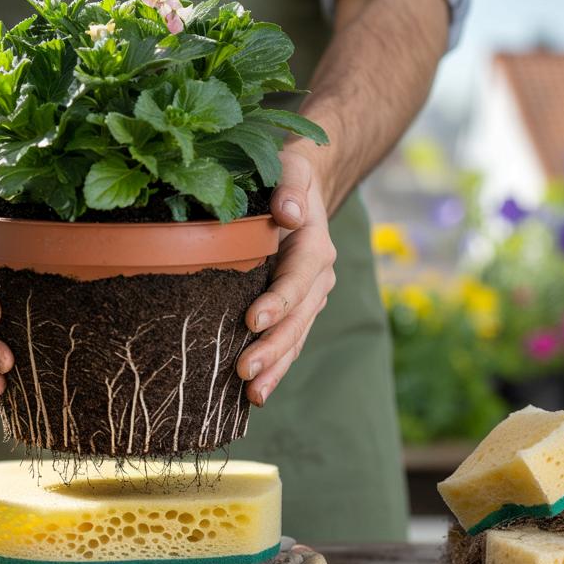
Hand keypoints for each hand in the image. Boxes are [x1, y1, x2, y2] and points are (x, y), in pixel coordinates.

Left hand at [236, 149, 337, 405]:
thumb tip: (289, 212)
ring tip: (253, 393)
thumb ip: (290, 184)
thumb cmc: (288, 175)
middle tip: (245, 370)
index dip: (279, 300)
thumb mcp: (291, 166)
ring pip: (295, 338)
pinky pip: (289, 343)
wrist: (303, 188)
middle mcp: (318, 277)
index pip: (298, 278)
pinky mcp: (297, 311)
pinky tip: (254, 396)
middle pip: (298, 318)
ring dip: (275, 367)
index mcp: (315, 246)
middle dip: (273, 347)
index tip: (253, 319)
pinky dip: (275, 368)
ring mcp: (310, 298)